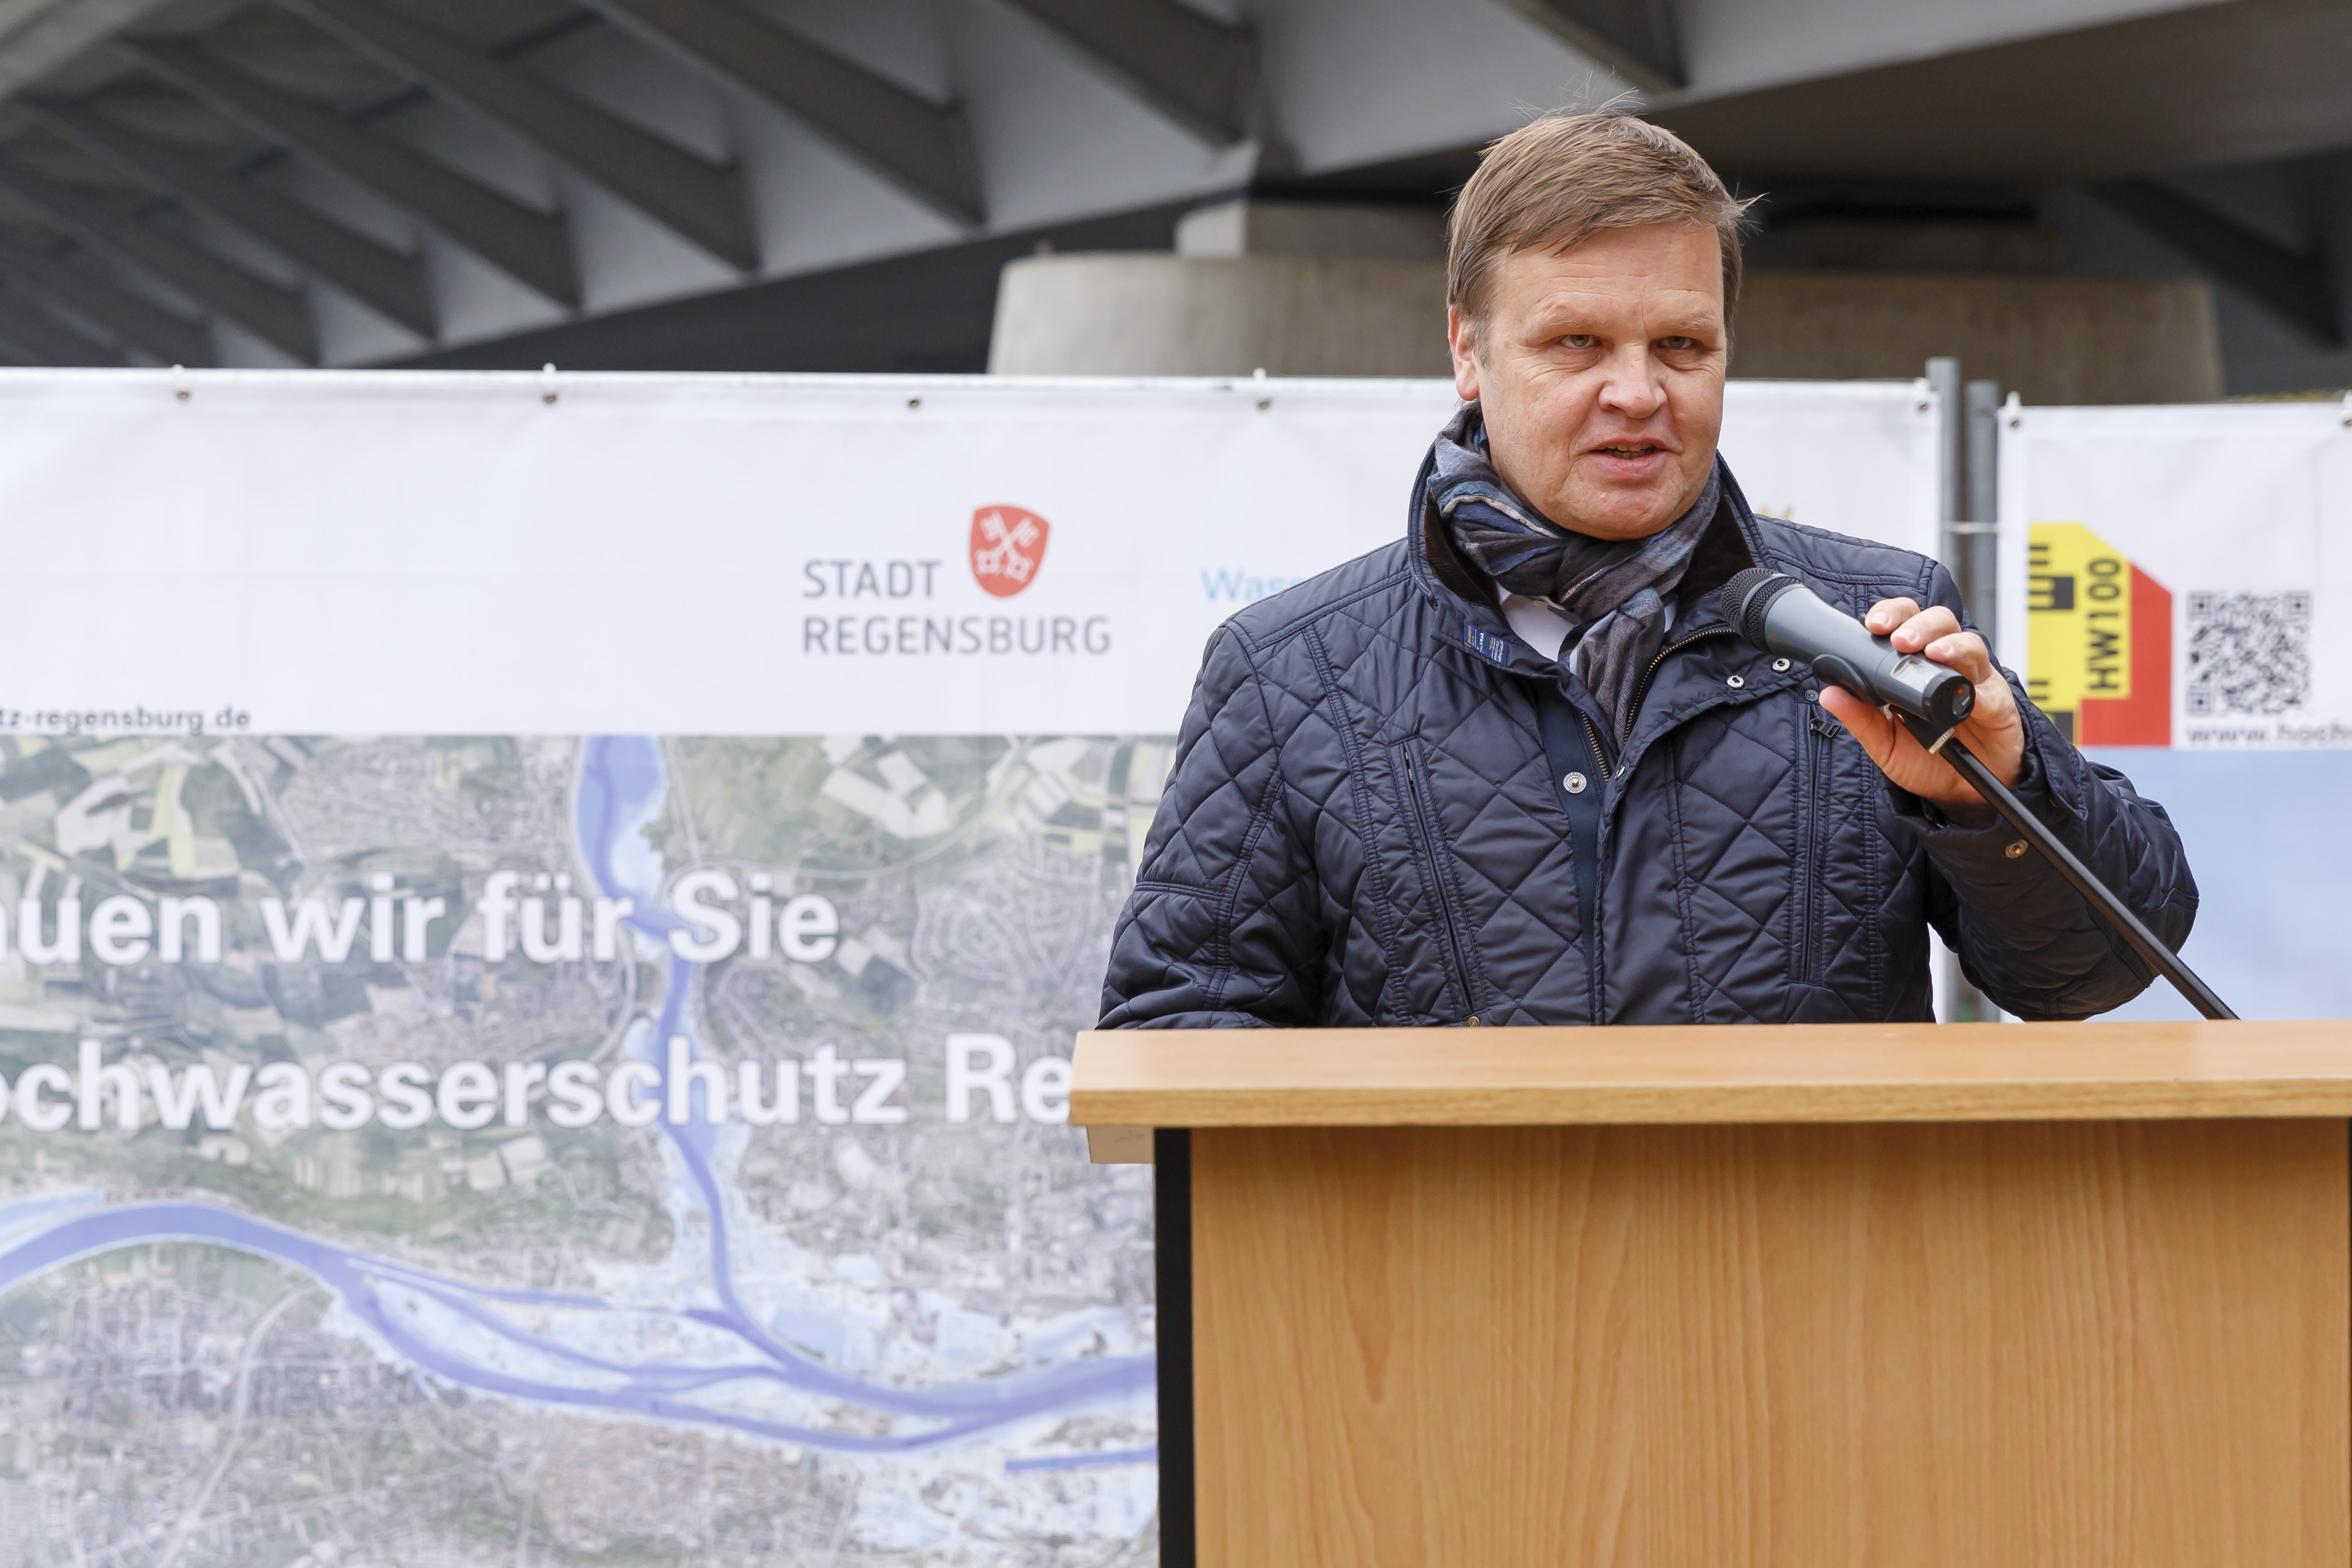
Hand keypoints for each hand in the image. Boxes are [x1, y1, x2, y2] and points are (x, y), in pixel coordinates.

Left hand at [1815, 598, 2024, 811]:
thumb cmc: (1925, 758)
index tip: (1873, 623)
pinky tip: (1966, 694)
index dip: (1892, 615)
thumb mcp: (1884, 741)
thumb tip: (1829, 694)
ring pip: (1970, 645)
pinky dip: (1978, 690)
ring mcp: (1974, 680)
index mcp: (1914, 665)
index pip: (1905, 624)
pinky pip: (1991, 691)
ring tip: (1933, 652)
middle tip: (1901, 639)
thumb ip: (1860, 718)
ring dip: (1950, 644)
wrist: (1960, 791)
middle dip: (1920, 624)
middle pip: (1940, 623)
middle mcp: (1946, 664)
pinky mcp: (1998, 704)